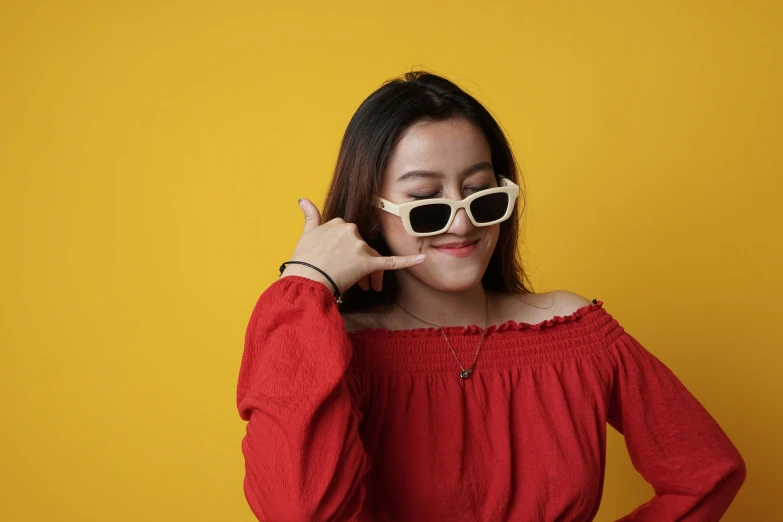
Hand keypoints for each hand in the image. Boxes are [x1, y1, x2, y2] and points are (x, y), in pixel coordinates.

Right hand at [280, 199, 425, 292]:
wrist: (305, 280)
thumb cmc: (304, 261)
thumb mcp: (306, 234)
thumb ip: (310, 215)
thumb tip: (303, 199)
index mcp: (338, 223)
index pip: (348, 235)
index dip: (345, 250)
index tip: (338, 261)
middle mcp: (350, 230)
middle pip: (361, 247)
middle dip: (357, 262)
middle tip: (348, 276)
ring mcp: (359, 246)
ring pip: (371, 257)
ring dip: (369, 272)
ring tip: (363, 286)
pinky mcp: (367, 262)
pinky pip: (391, 262)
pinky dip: (408, 260)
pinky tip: (422, 258)